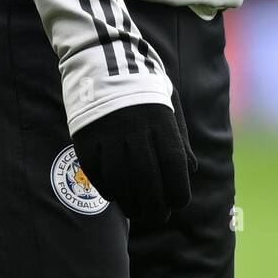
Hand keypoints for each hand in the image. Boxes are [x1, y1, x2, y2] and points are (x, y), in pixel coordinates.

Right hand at [72, 94, 197, 227]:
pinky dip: (107, 190)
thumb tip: (191, 170)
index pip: (174, 165)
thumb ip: (180, 137)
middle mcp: (135, 128)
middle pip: (147, 180)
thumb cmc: (144, 89)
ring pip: (121, 181)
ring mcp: (108, 134)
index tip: (178, 203)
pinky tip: (115, 195)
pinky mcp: (86, 137)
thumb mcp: (169, 104)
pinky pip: (97, 174)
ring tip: (136, 211)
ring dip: (130, 203)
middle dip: (155, 207)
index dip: (178, 191)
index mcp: (160, 119)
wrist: (104, 60)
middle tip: (158, 217)